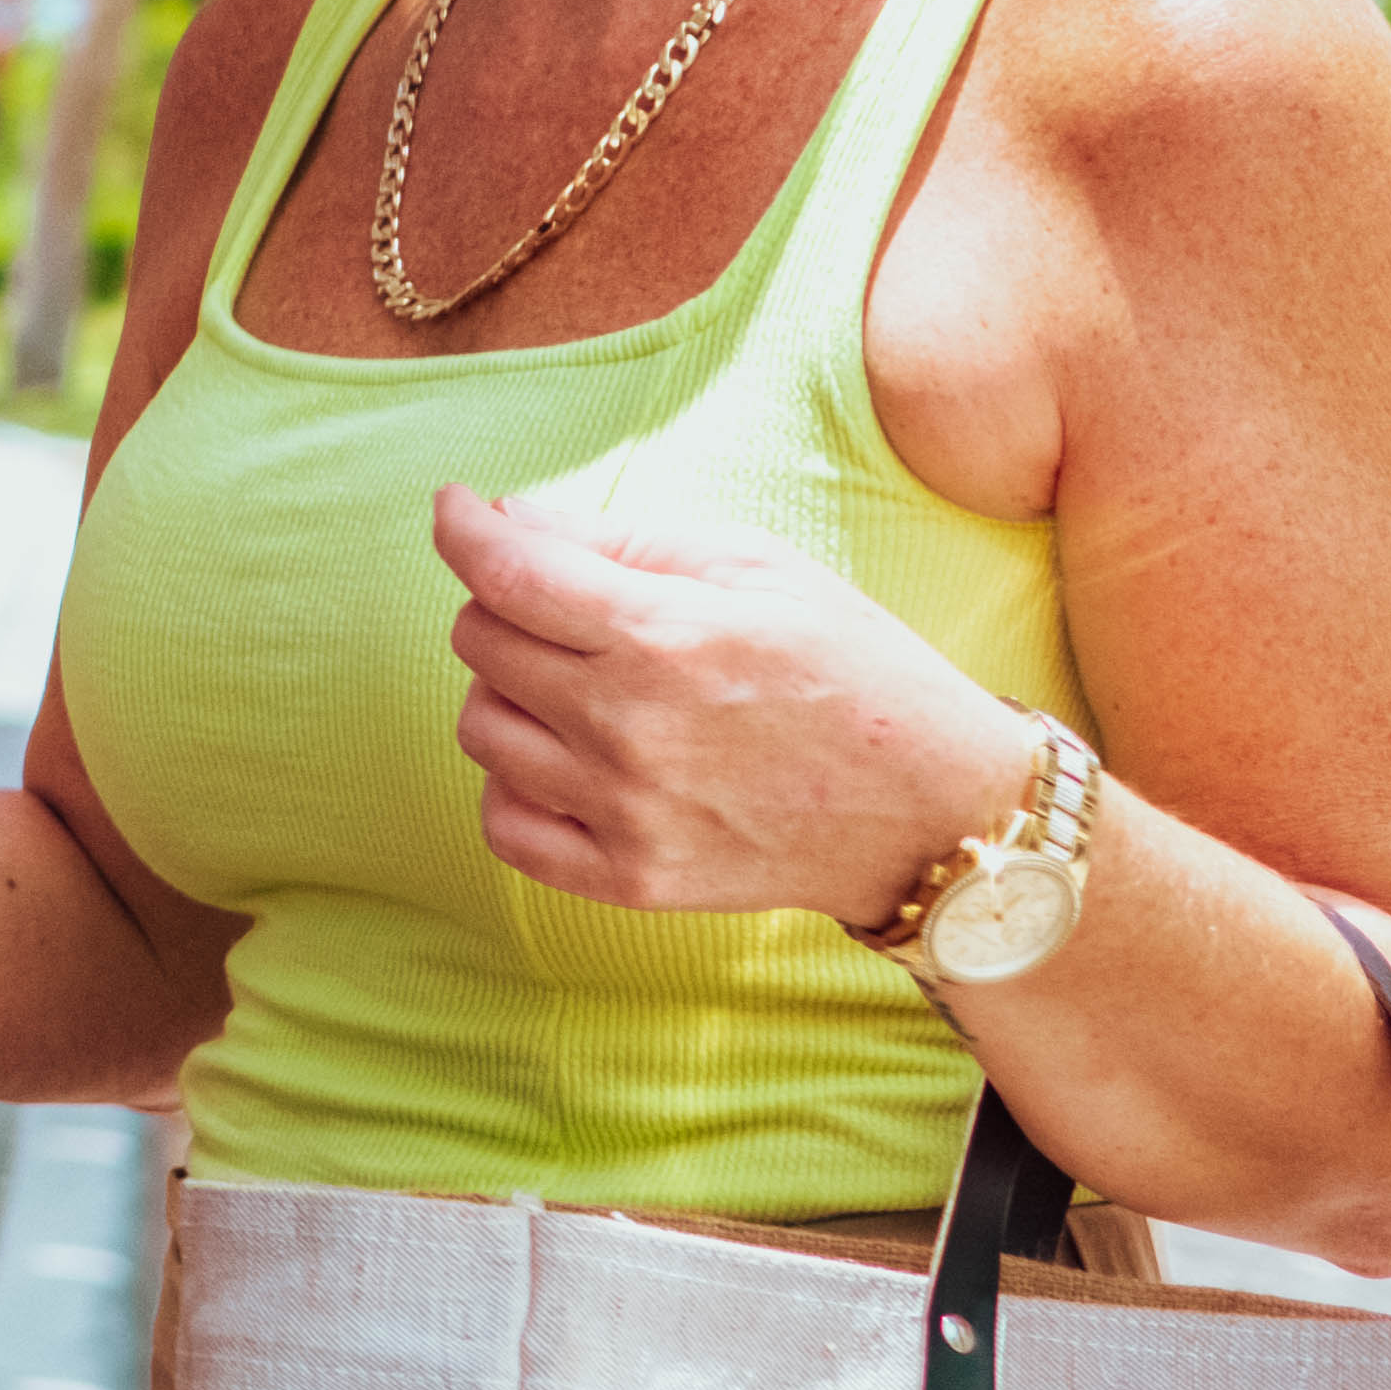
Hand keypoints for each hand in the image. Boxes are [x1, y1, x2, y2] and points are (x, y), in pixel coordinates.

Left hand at [430, 488, 1023, 926]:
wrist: (933, 810)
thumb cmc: (853, 669)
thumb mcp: (760, 568)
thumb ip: (624, 538)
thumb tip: (506, 517)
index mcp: (667, 637)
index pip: (505, 573)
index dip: (461, 528)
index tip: (457, 510)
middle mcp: (631, 729)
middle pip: (480, 644)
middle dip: (505, 606)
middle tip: (567, 607)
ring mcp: (625, 813)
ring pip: (481, 729)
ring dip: (510, 693)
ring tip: (582, 685)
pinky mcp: (628, 879)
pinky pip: (502, 824)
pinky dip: (515, 783)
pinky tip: (567, 759)